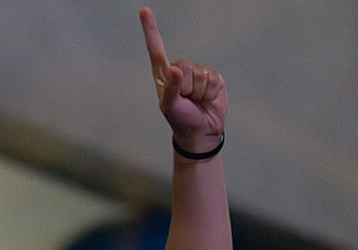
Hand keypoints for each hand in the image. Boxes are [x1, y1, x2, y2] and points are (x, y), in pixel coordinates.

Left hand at [140, 7, 225, 150]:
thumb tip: (177, 70)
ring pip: (199, 74)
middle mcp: (180, 69)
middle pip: (185, 67)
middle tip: (186, 100)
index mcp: (163, 75)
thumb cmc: (180, 119)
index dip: (150, 29)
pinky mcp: (213, 77)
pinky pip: (212, 78)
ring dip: (198, 92)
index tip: (143, 11)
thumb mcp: (170, 107)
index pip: (156, 48)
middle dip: (186, 87)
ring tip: (195, 101)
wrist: (201, 131)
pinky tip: (207, 99)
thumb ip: (172, 89)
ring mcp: (197, 72)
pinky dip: (210, 92)